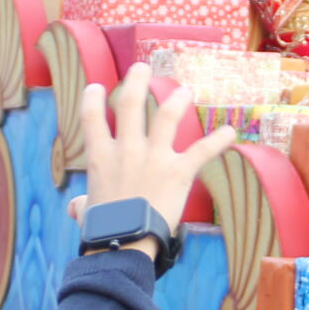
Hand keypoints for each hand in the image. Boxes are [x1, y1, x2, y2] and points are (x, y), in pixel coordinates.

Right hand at [66, 64, 234, 253]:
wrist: (125, 242)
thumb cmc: (103, 229)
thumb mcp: (87, 211)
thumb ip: (83, 203)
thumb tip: (78, 208)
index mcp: (100, 156)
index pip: (92, 116)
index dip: (93, 98)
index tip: (97, 87)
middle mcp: (127, 149)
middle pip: (130, 102)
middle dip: (136, 80)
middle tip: (142, 67)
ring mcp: (154, 157)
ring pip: (166, 115)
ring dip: (177, 99)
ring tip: (185, 90)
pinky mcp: (179, 172)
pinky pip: (202, 151)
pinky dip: (219, 140)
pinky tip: (231, 131)